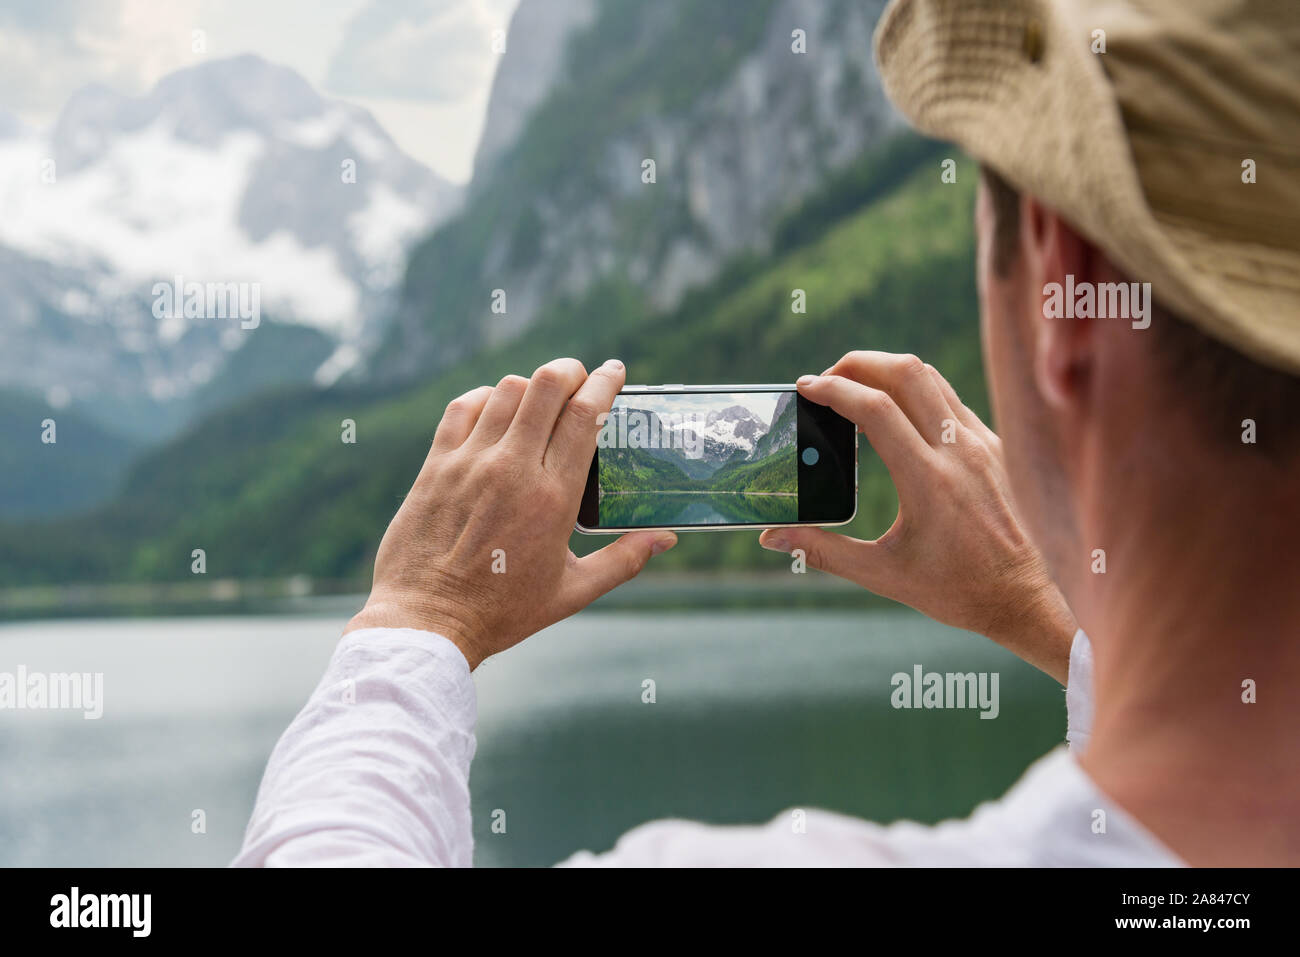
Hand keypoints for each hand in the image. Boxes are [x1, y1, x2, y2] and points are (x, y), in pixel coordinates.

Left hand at [346, 358, 676, 668]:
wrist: (427, 622)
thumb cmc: (503, 612)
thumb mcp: (573, 592)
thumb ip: (623, 561)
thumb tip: (666, 538)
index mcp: (553, 500)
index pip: (585, 416)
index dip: (604, 383)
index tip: (615, 371)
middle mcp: (512, 471)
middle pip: (547, 386)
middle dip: (570, 371)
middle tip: (580, 378)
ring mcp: (470, 464)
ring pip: (507, 390)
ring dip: (531, 386)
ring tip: (541, 400)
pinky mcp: (435, 467)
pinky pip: (464, 408)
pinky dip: (486, 398)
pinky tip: (497, 411)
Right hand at [758, 352, 1075, 682]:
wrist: (1020, 599)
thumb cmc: (953, 591)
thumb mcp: (881, 575)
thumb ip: (822, 552)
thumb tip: (771, 538)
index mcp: (928, 482)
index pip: (876, 409)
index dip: (835, 389)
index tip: (806, 388)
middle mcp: (959, 452)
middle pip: (906, 372)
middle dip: (858, 364)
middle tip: (826, 380)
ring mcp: (980, 444)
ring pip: (930, 377)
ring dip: (886, 371)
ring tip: (853, 388)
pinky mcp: (992, 446)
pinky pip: (948, 398)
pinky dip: (914, 390)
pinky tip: (892, 413)